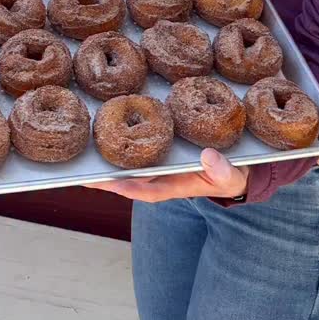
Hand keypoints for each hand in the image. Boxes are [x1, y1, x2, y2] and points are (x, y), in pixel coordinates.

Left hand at [81, 149, 248, 202]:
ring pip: (132, 164)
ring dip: (111, 158)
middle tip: (81, 170)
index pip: (146, 190)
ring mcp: (162, 165)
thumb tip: (207, 156)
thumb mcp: (231, 176)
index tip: (108, 183)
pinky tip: (110, 129)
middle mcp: (163, 177)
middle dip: (106, 177)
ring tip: (86, 150)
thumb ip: (222, 170)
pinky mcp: (164, 150)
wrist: (237, 171)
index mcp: (176, 186)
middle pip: (129, 179)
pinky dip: (126, 142)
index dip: (127, 187)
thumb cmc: (232, 176)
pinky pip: (141, 150)